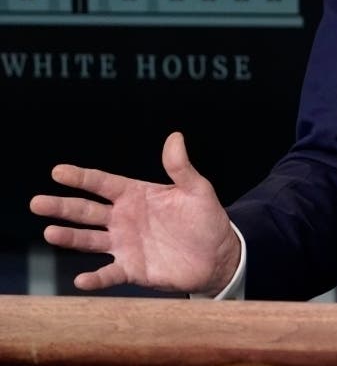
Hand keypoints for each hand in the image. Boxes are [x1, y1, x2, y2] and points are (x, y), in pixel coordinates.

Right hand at [29, 131, 241, 296]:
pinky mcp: (132, 269)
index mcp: (136, 195)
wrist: (218, 254)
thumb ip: (180, 167)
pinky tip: (81, 279)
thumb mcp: (196, 189)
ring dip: (69, 237)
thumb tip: (175, 137)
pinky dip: (95, 278)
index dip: (81, 177)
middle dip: (62, 206)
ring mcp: (125, 244)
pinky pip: (109, 274)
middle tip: (37, 202)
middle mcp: (124, 219)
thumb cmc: (205, 218)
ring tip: (50, 232)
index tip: (58, 171)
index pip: (103, 184)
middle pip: (87, 211)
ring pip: (90, 240)